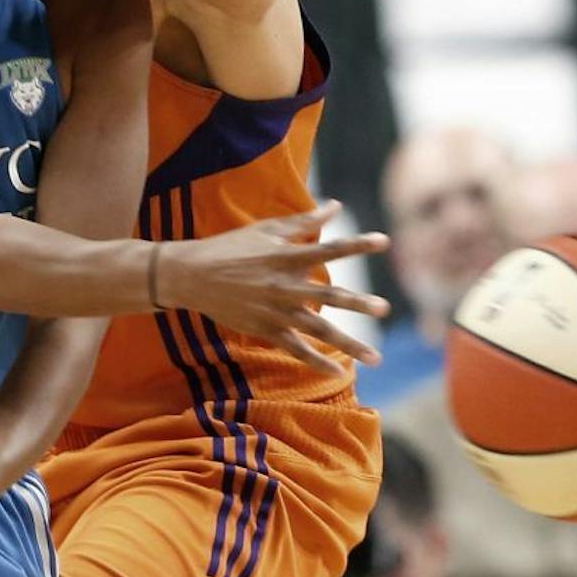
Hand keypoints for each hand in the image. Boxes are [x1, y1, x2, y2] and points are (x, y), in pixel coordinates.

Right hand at [155, 200, 389, 377]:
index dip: (357, 244)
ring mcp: (276, 311)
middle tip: (384, 308)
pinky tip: (339, 371)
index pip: (330, 249)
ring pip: (319, 330)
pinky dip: (317, 361)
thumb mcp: (266, 229)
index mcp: (286, 256)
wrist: (192, 275)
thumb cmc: (230, 247)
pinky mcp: (265, 330)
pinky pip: (297, 349)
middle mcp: (285, 285)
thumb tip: (335, 205)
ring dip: (349, 344)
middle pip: (329, 296)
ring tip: (376, 356)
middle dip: (358, 303)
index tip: (384, 241)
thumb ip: (303, 222)